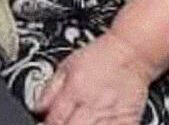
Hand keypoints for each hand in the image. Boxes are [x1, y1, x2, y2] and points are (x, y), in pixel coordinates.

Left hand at [35, 30, 155, 124]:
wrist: (131, 50)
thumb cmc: (101, 55)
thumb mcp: (67, 65)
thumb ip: (50, 88)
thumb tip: (37, 106)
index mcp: (75, 90)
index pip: (54, 119)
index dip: (46, 124)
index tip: (44, 122)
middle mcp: (92, 104)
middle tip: (61, 123)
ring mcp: (110, 114)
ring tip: (78, 122)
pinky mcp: (127, 119)